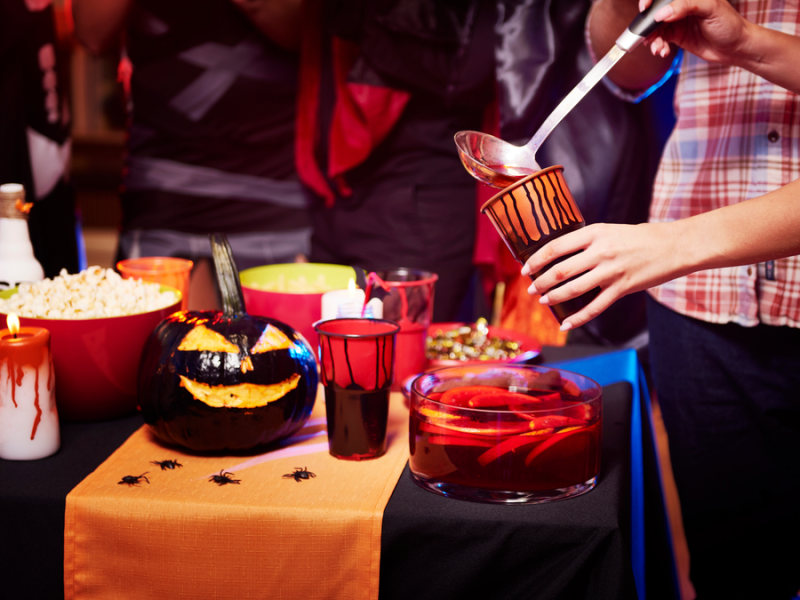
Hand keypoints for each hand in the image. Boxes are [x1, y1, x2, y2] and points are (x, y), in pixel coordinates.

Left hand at [520, 222, 681, 330]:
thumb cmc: (638, 237)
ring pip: (574, 289)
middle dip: (541, 282)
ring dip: (555, 297)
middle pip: (561, 270)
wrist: (673, 246)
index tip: (525, 269)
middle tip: (531, 289)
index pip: (556, 247)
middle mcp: (601, 251)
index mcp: (594, 232)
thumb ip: (586, 241)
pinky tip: (566, 323)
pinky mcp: (622, 288)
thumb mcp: (608, 230)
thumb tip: (559, 256)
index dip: (536, 260)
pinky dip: (578, 318)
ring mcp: (612, 271)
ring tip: (544, 301)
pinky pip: (595, 307)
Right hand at [640, 0, 749, 61]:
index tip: (644, 9)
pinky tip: (663, 51)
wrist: (735, 48)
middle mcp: (681, 6)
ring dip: (652, 39)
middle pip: (656, 12)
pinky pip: (660, 39)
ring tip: (658, 48)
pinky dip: (658, 46)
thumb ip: (686, 6)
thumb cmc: (729, 24)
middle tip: (646, 36)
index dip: (650, 0)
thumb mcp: (711, 9)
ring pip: (656, 27)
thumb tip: (661, 14)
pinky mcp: (676, 35)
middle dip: (648, 25)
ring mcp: (677, 20)